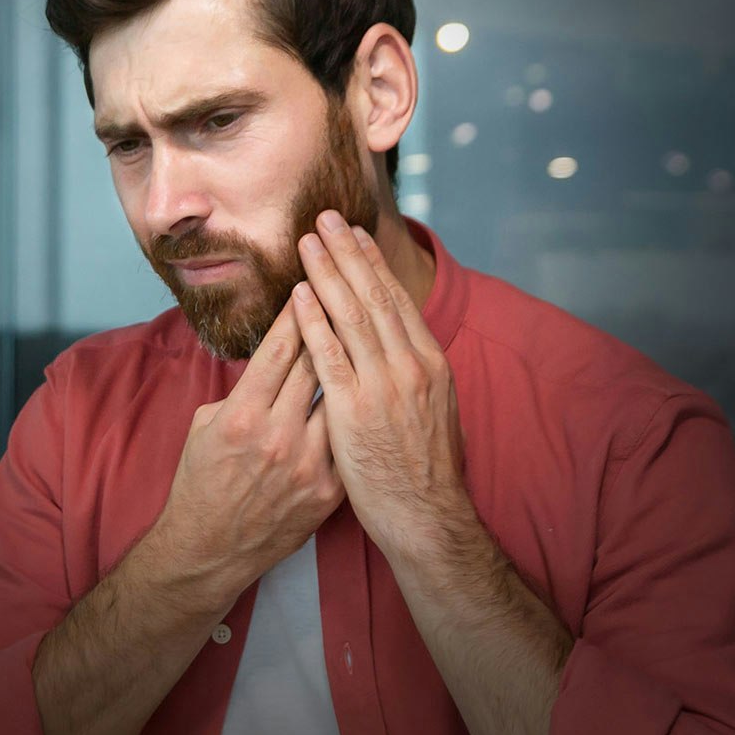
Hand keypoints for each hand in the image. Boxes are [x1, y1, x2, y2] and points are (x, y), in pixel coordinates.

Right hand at [150, 299, 343, 610]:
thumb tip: (271, 355)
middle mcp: (279, 435)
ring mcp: (309, 465)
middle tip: (344, 293)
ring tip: (364, 336)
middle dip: (329, 324)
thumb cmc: (200, 480)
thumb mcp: (205, 424)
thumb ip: (242, 389)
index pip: (279, 348)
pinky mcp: (329, 490)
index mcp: (243, 414)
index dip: (299, 311)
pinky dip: (355, 413)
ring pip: (342, 398)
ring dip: (351, 365)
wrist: (209, 550)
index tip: (311, 282)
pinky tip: (370, 391)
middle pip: (316, 364)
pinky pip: (348, 438)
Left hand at [292, 209, 471, 568]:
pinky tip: (299, 294)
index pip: (397, 299)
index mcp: (431, 362)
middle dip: (347, 252)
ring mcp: (384, 386)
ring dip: (326, 272)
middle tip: (326, 217)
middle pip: (373, 295)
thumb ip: (414, 370)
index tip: (355, 235)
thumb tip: (397, 341)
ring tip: (307, 240)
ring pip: (351, 315)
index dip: (373, 263)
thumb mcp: (436, 409)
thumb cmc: (426, 467)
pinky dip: (313, 320)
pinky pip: (328, 356)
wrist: (426, 517)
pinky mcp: (354, 411)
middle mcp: (411, 365)